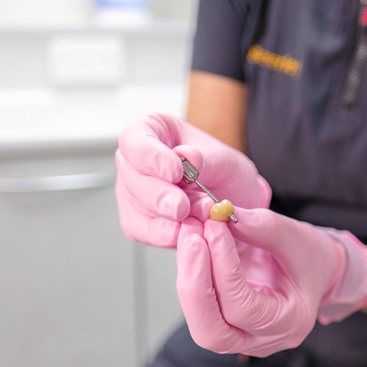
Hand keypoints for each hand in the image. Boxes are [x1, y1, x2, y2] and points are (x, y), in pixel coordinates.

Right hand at [115, 113, 270, 247]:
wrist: (235, 201)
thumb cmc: (224, 172)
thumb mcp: (225, 160)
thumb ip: (206, 160)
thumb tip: (187, 156)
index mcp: (151, 131)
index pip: (134, 139)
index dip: (150, 156)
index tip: (175, 171)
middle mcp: (134, 162)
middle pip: (131, 177)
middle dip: (158, 195)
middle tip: (181, 207)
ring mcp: (133, 193)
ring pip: (134, 207)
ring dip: (166, 218)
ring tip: (198, 217)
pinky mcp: (137, 221)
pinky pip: (142, 231)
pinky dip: (165, 235)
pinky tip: (186, 231)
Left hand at [175, 207, 366, 356]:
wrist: (312, 268)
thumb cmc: (310, 256)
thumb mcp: (297, 237)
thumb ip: (263, 228)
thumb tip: (226, 215)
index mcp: (289, 324)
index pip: (244, 308)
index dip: (223, 268)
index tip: (215, 228)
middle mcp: (261, 340)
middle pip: (212, 333)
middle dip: (194, 285)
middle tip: (191, 239)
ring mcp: (239, 337)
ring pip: (199, 321)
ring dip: (188, 276)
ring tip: (190, 234)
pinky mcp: (222, 323)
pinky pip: (198, 306)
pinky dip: (191, 275)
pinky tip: (192, 244)